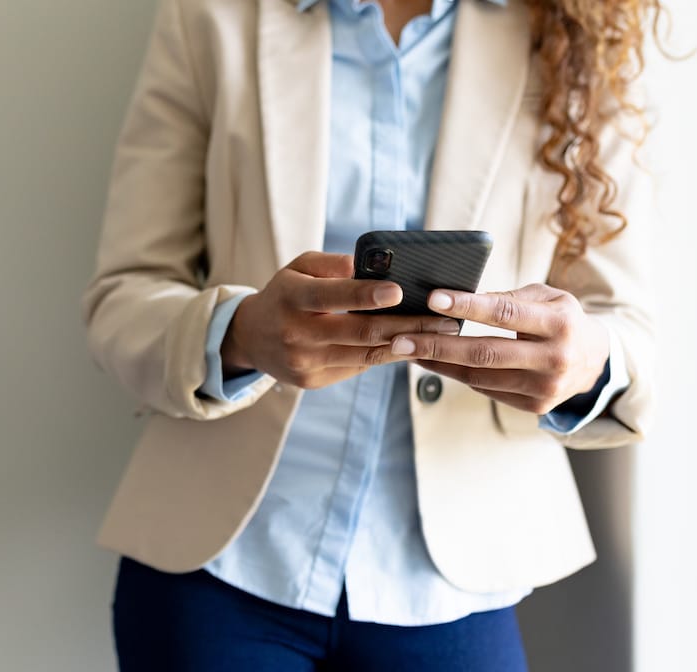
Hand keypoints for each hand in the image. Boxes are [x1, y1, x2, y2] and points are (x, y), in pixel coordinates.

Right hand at [223, 252, 460, 388]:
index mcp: (292, 298)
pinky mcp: (313, 381)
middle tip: (445, 318)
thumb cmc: (285, 295)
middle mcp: (297, 333)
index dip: (365, 295)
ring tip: (440, 334)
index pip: (331, 296)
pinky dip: (386, 355)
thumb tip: (372, 264)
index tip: (398, 290)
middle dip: (407, 324)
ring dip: (406, 344)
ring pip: (365, 354)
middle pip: (360, 331)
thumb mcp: (298, 268)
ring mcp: (305, 362)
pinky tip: (413, 345)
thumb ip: (332, 264)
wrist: (251, 338)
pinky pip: (358, 367)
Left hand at [389, 283, 609, 413]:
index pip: (504, 313)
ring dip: (438, 363)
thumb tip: (462, 297)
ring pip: (479, 376)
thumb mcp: (547, 298)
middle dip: (436, 345)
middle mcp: (554, 358)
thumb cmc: (561, 320)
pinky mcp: (535, 406)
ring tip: (408, 350)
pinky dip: (456, 375)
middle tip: (400, 338)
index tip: (432, 298)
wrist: (595, 361)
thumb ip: (509, 297)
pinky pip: (485, 389)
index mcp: (559, 323)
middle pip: (484, 352)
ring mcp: (544, 387)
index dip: (467, 306)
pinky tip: (433, 363)